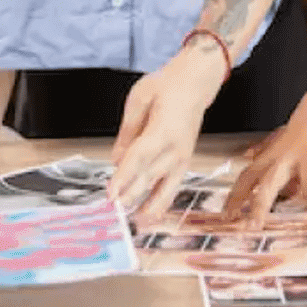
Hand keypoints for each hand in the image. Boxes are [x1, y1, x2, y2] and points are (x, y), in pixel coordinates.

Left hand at [107, 45, 223, 227]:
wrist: (196, 83)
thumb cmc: (168, 86)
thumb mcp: (140, 98)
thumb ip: (128, 132)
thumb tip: (115, 160)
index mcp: (164, 129)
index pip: (139, 158)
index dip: (123, 178)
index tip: (110, 195)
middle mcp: (176, 148)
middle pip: (149, 177)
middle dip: (130, 196)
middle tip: (113, 213)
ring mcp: (183, 157)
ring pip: (164, 189)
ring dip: (147, 207)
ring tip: (132, 223)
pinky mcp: (185, 161)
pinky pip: (173, 187)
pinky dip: (161, 203)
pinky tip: (150, 215)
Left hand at [224, 58, 306, 228]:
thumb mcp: (291, 130)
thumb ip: (273, 146)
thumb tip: (247, 155)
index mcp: (280, 149)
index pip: (250, 174)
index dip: (237, 196)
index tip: (226, 216)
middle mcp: (291, 149)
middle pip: (267, 184)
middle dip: (259, 207)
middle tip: (253, 228)